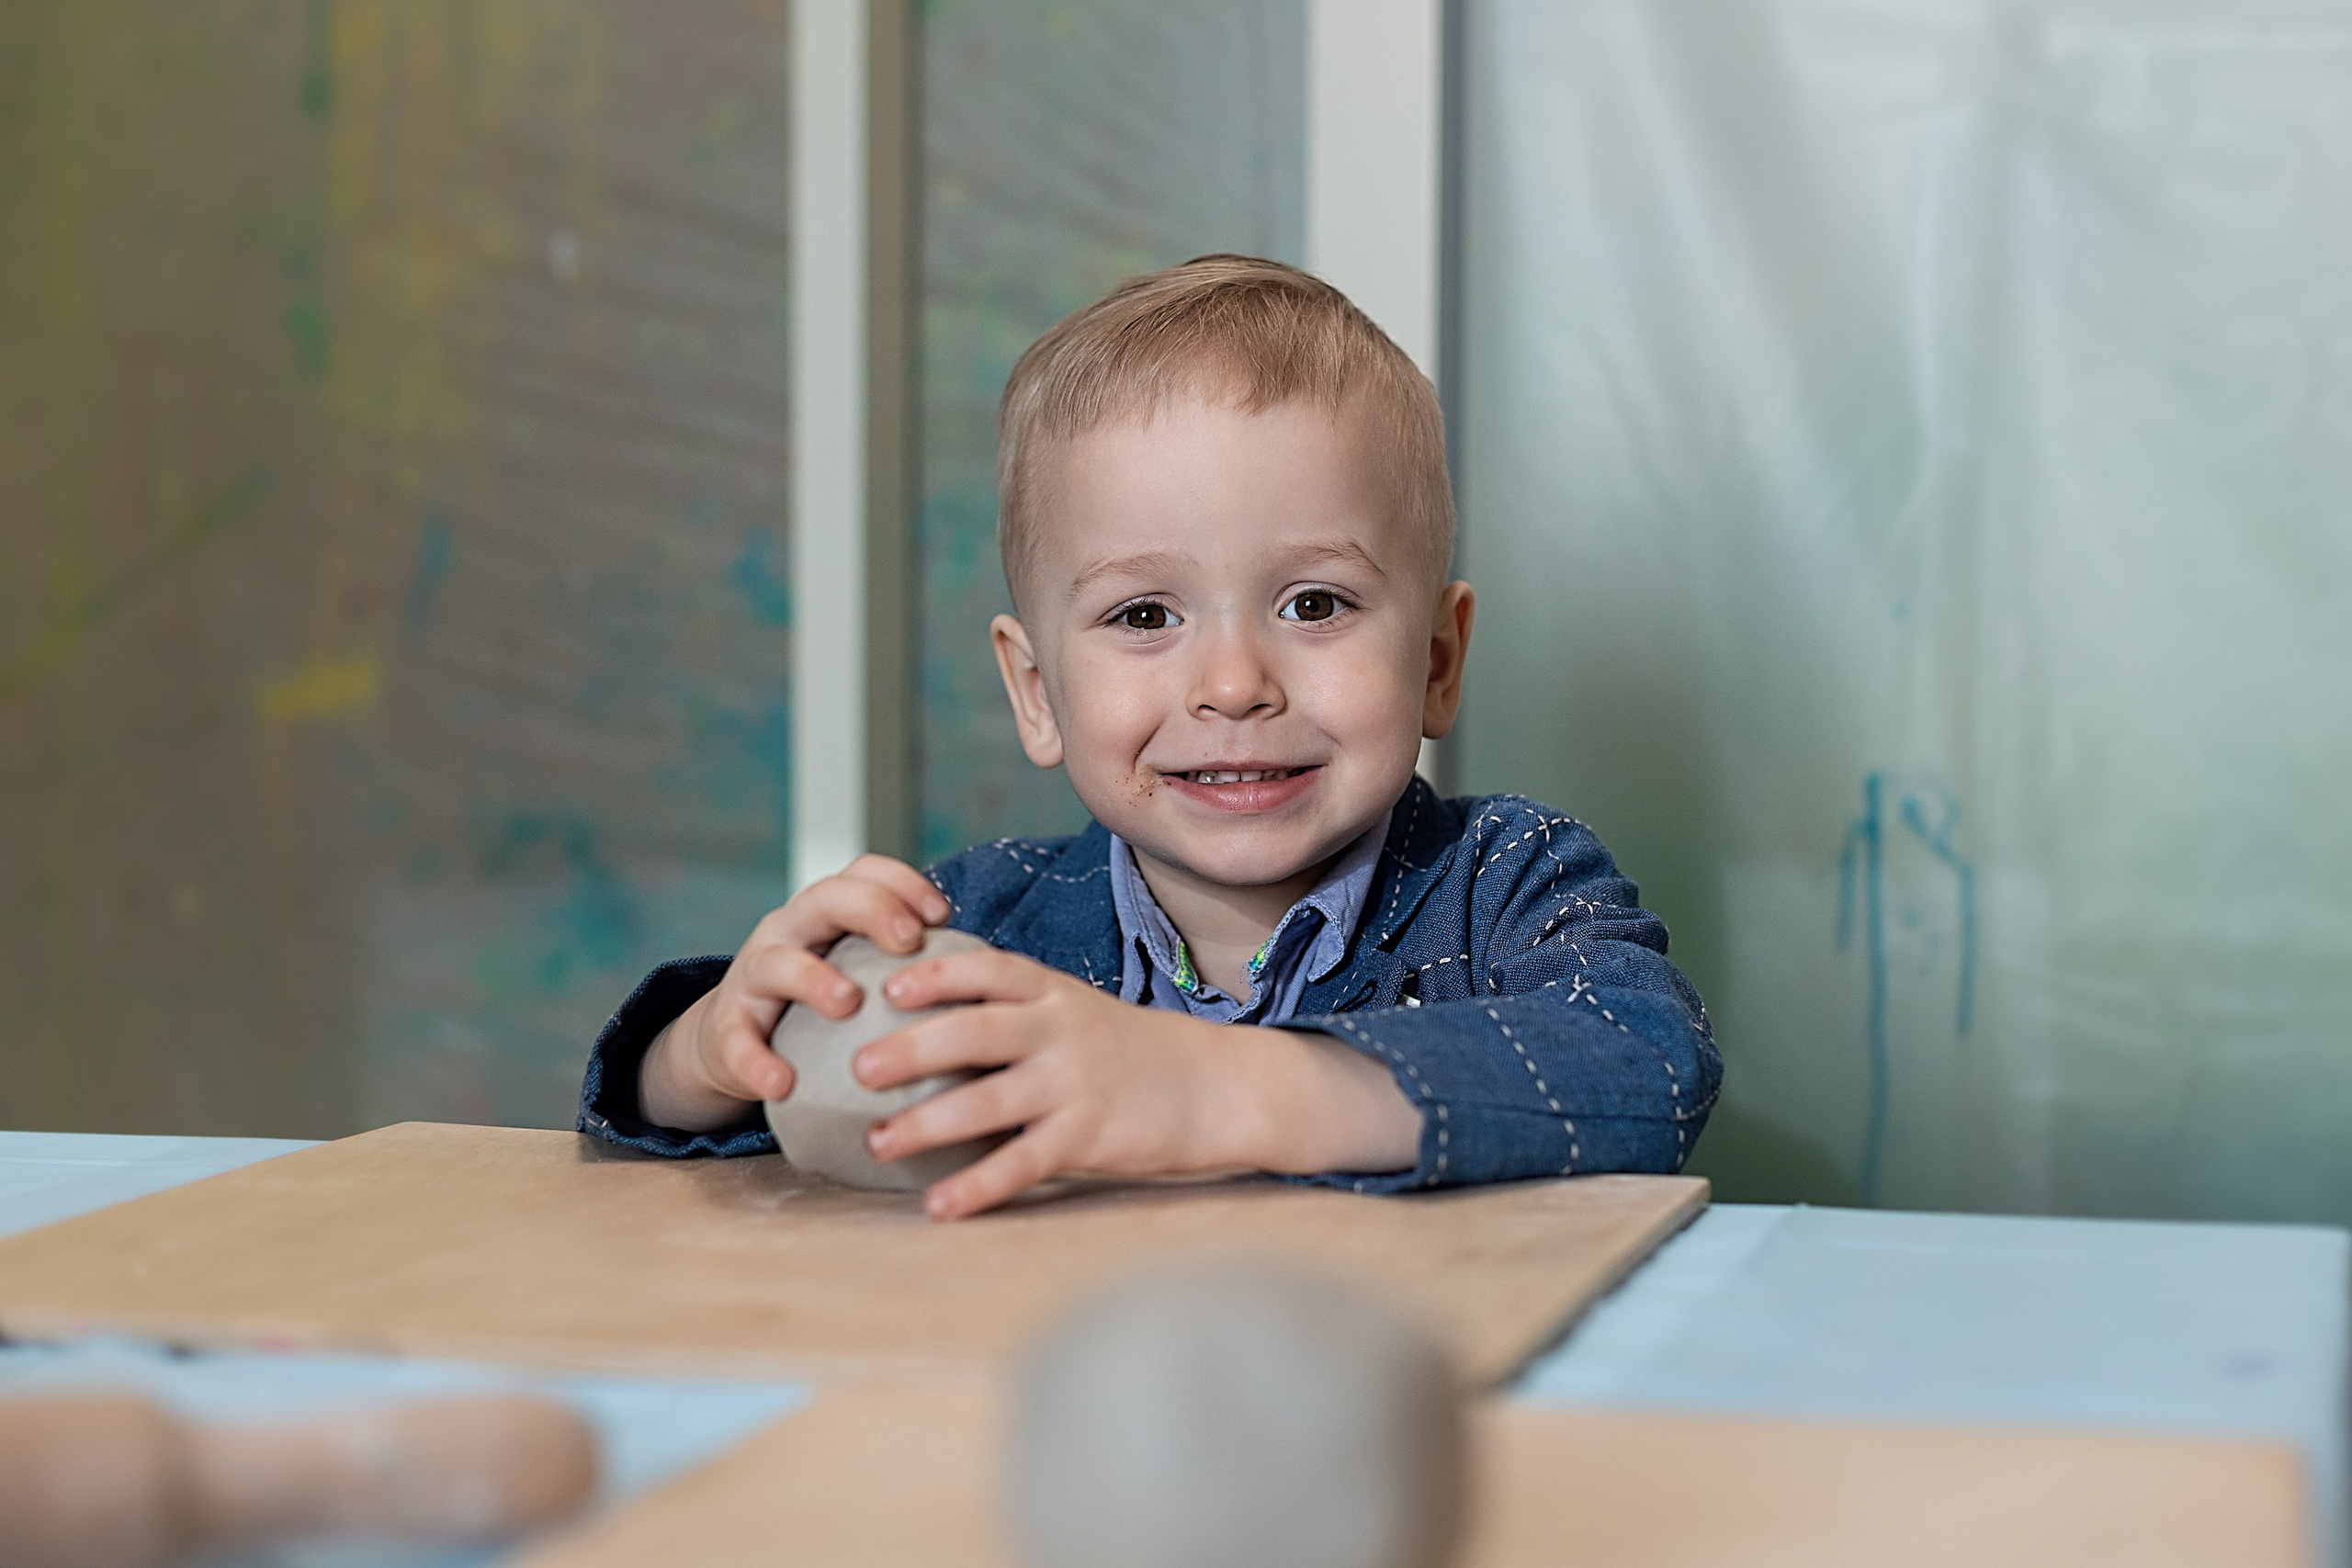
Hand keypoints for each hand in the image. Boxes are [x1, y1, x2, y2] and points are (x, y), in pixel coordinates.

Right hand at [637, 855, 948, 1131]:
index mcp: (829, 913)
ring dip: (816, 979)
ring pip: (780, 962)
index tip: (942, 915)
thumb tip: (993, 991)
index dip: (903, 883)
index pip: (864, 873)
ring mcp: (754, 975)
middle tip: (909, 942)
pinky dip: (757, 1062)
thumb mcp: (859, 973)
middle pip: (827, 897)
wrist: (735, 1043)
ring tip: (848, 1003)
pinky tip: (782, 1083)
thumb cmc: (819, 1008)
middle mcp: (790, 930)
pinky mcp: (726, 1029)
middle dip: (872, 910)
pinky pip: (737, 1042)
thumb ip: (907, 971)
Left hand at [854, 947, 1421, 1217]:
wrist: (1220, 1088)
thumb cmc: (1136, 1052)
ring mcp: (1076, 1086)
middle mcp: (1061, 1033)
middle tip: (858, 1069)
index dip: (935, 976)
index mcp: (1055, 995)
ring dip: (927, 1124)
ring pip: (987, 1103)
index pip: (986, 972)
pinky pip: (1022, 1165)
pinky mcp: (1090, 1139)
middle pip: (974, 1033)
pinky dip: (977, 1187)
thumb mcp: (1080, 1012)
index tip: (888, 987)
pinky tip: (939, 1205)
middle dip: (912, 1050)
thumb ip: (1018, 1013)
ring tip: (879, 1143)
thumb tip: (933, 1022)